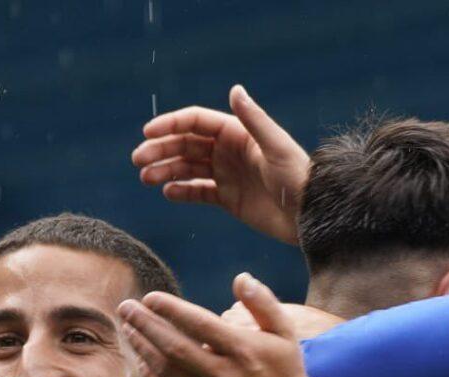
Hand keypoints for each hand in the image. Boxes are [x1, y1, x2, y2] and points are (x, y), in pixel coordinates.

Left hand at [118, 274, 324, 376]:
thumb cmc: (285, 371)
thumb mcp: (285, 333)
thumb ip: (264, 303)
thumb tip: (241, 278)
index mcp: (244, 350)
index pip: (199, 324)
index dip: (171, 309)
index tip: (150, 297)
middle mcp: (226, 376)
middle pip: (175, 347)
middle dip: (145, 325)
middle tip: (125, 307)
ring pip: (168, 372)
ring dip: (143, 349)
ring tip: (129, 329)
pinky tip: (141, 360)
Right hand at [132, 85, 309, 244]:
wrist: (309, 214)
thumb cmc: (297, 177)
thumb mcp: (275, 146)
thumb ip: (253, 119)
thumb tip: (235, 89)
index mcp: (237, 133)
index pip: (196, 122)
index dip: (170, 125)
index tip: (148, 133)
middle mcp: (228, 151)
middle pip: (186, 144)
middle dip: (160, 149)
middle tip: (138, 160)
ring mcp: (226, 174)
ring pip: (187, 168)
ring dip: (165, 170)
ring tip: (146, 178)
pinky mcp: (228, 199)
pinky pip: (198, 192)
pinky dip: (182, 192)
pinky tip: (167, 192)